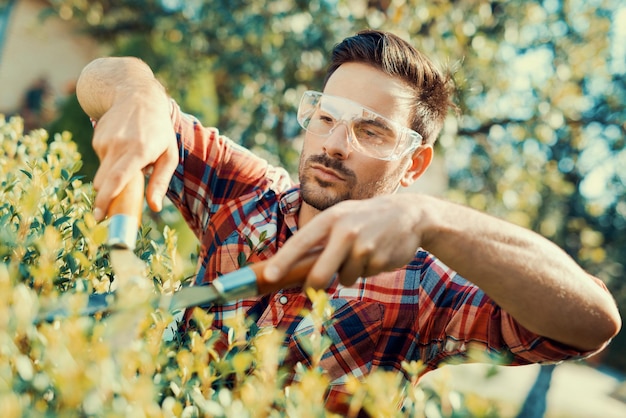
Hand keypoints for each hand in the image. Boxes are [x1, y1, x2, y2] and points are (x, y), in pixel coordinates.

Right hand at [76, 57, 178, 220]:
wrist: (136, 96)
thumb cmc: (159, 130)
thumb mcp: (169, 154)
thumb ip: (161, 182)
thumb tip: (154, 207)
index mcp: (138, 151)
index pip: (117, 179)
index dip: (106, 199)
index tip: (99, 216)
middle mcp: (118, 145)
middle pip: (104, 182)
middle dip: (106, 197)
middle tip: (115, 206)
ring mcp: (104, 141)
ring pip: (103, 174)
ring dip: (114, 176)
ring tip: (132, 159)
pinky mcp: (96, 139)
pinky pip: (102, 161)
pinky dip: (112, 162)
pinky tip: (124, 147)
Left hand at [264, 194, 424, 287]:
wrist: (408, 215)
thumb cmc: (364, 218)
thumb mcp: (341, 217)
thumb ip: (321, 239)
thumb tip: (293, 269)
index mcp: (331, 218)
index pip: (300, 242)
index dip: (283, 261)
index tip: (269, 276)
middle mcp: (346, 231)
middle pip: (320, 273)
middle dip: (313, 286)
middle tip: (310, 289)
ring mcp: (364, 247)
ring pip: (343, 278)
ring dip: (348, 273)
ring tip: (360, 253)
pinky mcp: (379, 261)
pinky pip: (362, 277)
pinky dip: (364, 271)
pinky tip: (374, 254)